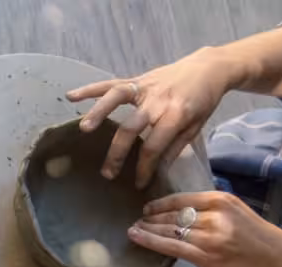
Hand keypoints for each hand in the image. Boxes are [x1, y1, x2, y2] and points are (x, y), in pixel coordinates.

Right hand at [67, 47, 236, 185]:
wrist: (210, 67)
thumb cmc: (203, 100)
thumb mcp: (196, 126)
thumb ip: (175, 147)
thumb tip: (156, 169)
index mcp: (176, 114)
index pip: (154, 146)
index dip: (145, 167)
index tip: (139, 184)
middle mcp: (158, 100)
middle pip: (131, 127)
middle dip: (118, 152)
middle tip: (107, 173)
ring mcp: (145, 87)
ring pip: (117, 97)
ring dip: (99, 112)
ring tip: (84, 129)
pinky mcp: (137, 80)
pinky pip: (111, 83)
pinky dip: (90, 89)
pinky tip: (71, 96)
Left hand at [129, 191, 281, 266]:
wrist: (279, 261)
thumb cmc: (257, 237)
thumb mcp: (236, 211)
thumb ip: (210, 209)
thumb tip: (179, 210)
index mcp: (221, 200)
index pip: (181, 199)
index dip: (160, 204)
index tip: (147, 207)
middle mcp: (214, 216)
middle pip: (172, 214)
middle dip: (150, 218)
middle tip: (136, 220)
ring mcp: (209, 237)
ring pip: (169, 230)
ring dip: (147, 229)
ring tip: (133, 229)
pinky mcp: (205, 257)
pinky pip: (171, 247)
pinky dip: (150, 241)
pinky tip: (136, 237)